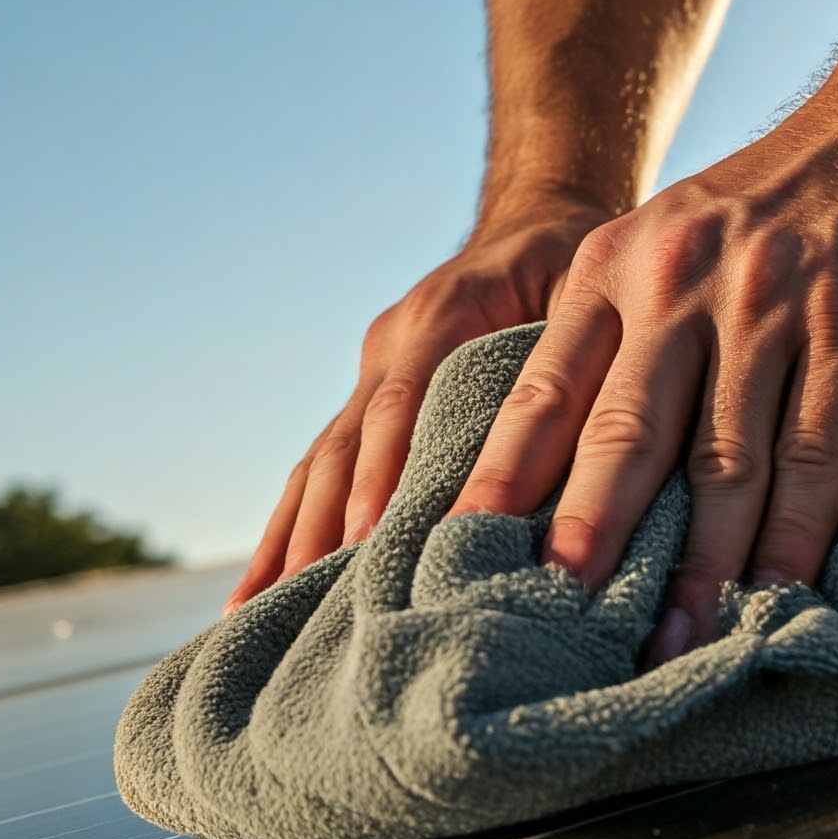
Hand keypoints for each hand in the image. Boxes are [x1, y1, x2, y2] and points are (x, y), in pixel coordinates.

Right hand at [227, 200, 612, 610]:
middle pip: (342, 446)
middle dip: (320, 529)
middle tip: (303, 605)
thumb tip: (590, 462)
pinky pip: (322, 471)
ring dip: (287, 541)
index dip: (385, 475)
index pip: (403, 403)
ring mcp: (370, 374)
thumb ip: (580, 361)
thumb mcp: (588, 291)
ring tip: (247, 617)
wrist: (538, 221)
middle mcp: (391, 344)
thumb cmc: (576, 264)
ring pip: (319, 466)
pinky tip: (261, 590)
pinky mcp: (369, 402)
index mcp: (443, 313)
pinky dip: (293, 529)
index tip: (369, 543)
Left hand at [447, 99, 837, 663]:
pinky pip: (817, 454)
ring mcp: (774, 304)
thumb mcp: (684, 232)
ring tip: (671, 646)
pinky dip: (794, 536)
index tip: (457, 559)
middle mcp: (682, 280)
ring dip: (699, 571)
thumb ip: (639, 323)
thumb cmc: (799, 194)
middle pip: (622, 439)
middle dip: (584, 544)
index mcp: (618, 262)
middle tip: (546, 626)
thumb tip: (593, 458)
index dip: (498, 483)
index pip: (541, 391)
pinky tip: (775, 593)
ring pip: (724, 465)